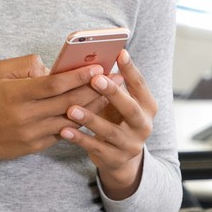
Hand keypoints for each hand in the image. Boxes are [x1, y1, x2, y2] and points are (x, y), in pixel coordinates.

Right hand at [0, 54, 107, 188]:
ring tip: (113, 95)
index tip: (98, 67)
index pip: (54, 85)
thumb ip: (25, 64)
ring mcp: (32, 134)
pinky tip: (95, 112)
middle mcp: (26, 116)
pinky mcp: (36, 146)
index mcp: (16, 94)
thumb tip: (52, 67)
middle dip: (95, 89)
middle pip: (69, 102)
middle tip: (116, 79)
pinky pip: (64, 133)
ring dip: (94, 107)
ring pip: (71, 120)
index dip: (78, 76)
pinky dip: (81, 122)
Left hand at [57, 50, 155, 199]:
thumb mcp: (118, 103)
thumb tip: (94, 59)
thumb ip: (112, 85)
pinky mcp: (115, 159)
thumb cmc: (115, 119)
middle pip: (130, 108)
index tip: (120, 52)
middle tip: (94, 79)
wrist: (119, 157)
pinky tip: (64, 130)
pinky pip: (95, 147)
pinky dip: (79, 138)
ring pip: (110, 131)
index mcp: (147, 106)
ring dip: (90, 119)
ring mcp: (130, 144)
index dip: (131, 69)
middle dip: (113, 93)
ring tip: (71, 109)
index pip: (140, 85)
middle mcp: (143, 126)